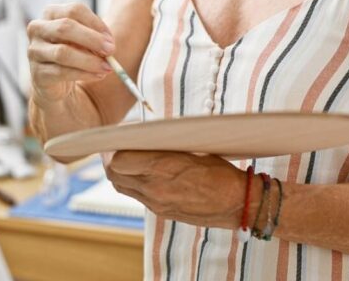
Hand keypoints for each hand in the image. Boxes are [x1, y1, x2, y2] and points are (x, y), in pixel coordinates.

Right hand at [26, 3, 114, 103]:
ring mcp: (34, 51)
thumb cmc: (73, 54)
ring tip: (107, 67)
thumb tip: (109, 45)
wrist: (55, 84)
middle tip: (111, 50)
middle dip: (92, 39)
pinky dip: (84, 74)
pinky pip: (61, 72)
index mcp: (51, 13)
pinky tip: (98, 75)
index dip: (95, 23)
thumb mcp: (84, 40)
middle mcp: (38, 28)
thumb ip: (96, 38)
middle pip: (65, 27)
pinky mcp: (36, 73)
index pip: (74, 10)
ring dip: (90, 60)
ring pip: (63, 52)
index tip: (110, 38)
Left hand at [105, 151, 245, 227]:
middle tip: (114, 146)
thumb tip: (143, 138)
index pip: (118, 161)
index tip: (117, 137)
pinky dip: (133, 183)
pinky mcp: (161, 212)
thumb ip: (163, 148)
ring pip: (122, 187)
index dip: (112, 148)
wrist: (238, 204)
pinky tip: (141, 173)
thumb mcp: (192, 150)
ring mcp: (156, 203)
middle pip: (114, 175)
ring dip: (119, 172)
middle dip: (110, 159)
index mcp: (162, 168)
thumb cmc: (220, 172)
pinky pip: (136, 196)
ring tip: (125, 159)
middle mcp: (155, 189)